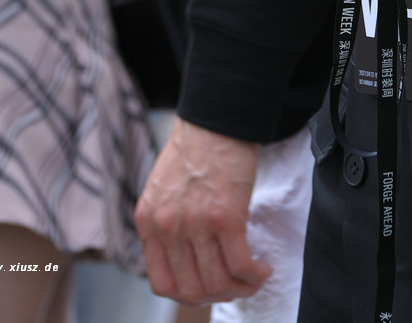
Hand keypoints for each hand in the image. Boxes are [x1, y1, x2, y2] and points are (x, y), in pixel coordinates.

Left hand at [136, 119, 269, 305]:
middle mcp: (168, 226)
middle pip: (192, 290)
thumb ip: (166, 222)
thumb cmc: (196, 146)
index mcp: (149, 220)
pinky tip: (263, 267)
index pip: (163, 284)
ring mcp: (196, 223)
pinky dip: (254, 275)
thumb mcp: (163, 187)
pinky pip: (240, 265)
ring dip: (241, 288)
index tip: (209, 287)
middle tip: (236, 285)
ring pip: (217, 283)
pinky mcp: (226, 216)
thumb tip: (185, 258)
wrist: (216, 116)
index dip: (189, 295)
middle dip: (218, 295)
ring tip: (254, 276)